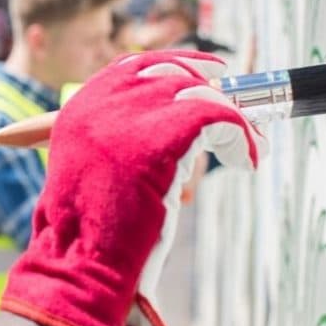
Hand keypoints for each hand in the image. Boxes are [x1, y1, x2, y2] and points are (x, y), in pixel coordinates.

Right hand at [0, 50, 265, 325]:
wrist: (81, 261)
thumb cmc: (88, 233)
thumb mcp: (90, 173)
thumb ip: (113, 142)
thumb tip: (166, 126)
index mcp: (79, 110)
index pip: (131, 67)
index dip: (174, 64)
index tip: (208, 72)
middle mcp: (100, 104)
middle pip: (169, 72)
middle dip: (207, 86)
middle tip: (234, 112)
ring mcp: (129, 117)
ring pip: (198, 93)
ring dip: (230, 117)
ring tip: (246, 146)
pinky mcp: (162, 136)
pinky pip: (219, 118)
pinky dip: (241, 137)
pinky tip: (245, 160)